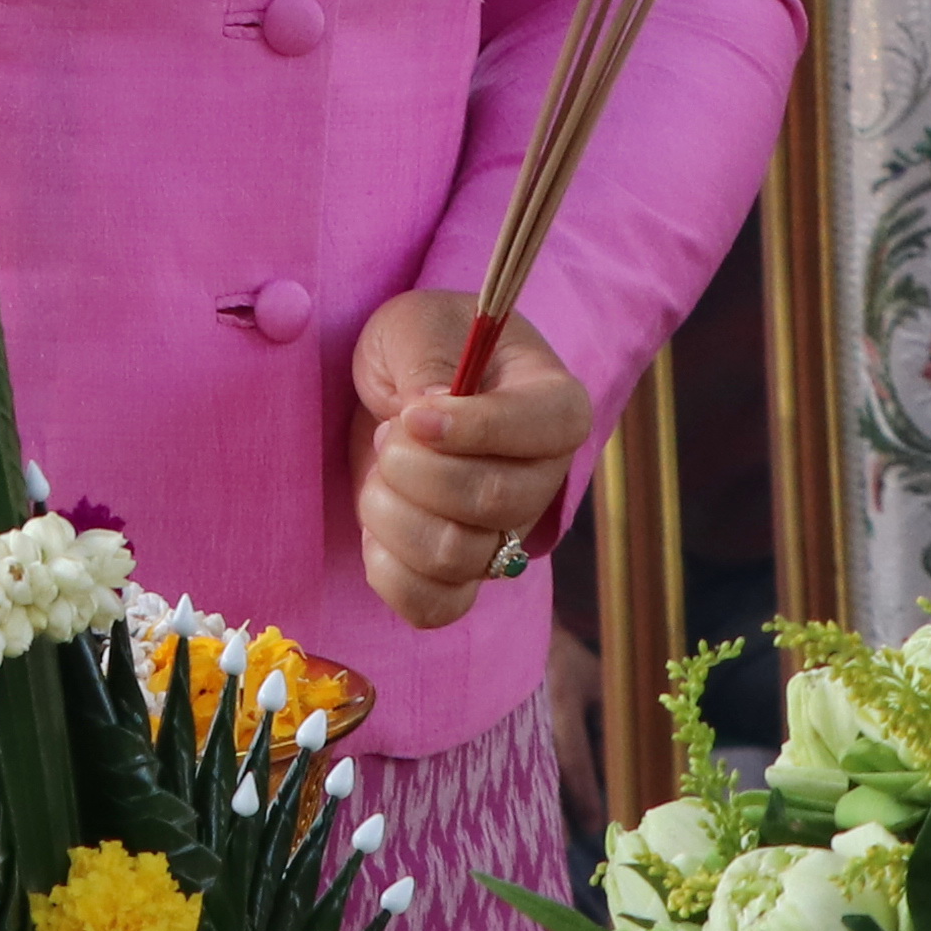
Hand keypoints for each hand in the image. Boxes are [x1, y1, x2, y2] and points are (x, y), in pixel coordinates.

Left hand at [349, 291, 589, 632]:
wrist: (395, 392)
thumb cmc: (420, 346)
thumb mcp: (414, 324)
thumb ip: (427, 357)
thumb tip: (432, 412)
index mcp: (554, 405)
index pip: (545, 429)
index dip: (474, 428)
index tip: (413, 413)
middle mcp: (542, 479)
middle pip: (494, 501)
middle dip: (415, 467)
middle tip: (391, 429)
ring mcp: (505, 536)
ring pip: (457, 558)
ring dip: (392, 512)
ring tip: (382, 473)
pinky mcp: (461, 576)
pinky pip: (433, 607)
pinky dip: (388, 572)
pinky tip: (376, 525)